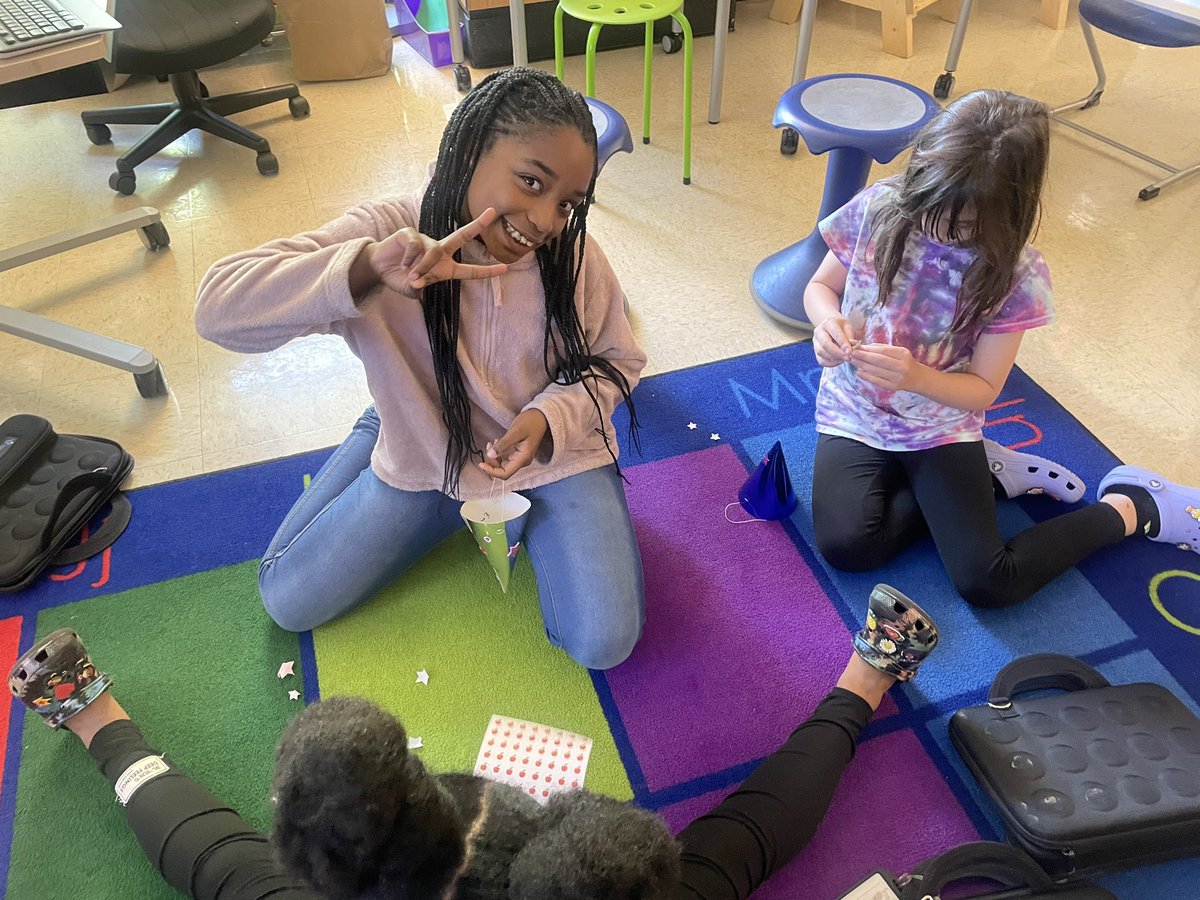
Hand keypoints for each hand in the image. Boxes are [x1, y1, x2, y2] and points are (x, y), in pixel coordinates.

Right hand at [368, 208, 507, 290]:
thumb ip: (418, 288)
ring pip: (433, 252)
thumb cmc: (399, 278)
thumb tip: (419, 282)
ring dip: (422, 266)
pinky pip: (416, 245)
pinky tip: (402, 264)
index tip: (504, 268)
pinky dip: (409, 259)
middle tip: (492, 212)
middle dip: (477, 224)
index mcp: (445, 267)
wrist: (379, 268)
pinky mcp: (411, 233)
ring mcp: (426, 240)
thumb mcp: (411, 289)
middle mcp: (439, 251)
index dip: (486, 271)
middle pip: (461, 236)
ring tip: (410, 275)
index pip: (469, 270)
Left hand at [478, 410, 548, 479]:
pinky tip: (497, 441)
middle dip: (492, 460)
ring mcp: (519, 457)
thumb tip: (490, 455)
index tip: (481, 463)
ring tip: (492, 442)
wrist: (540, 416)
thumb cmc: (531, 422)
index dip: (491, 471)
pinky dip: (497, 451)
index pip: (505, 473)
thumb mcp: (516, 432)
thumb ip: (503, 444)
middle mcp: (521, 461)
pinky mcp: (517, 452)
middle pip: (502, 469)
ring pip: (501, 463)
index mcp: (523, 459)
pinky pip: (504, 456)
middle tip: (489, 446)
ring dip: (494, 455)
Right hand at [813, 314, 856, 366]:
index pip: (835, 334)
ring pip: (821, 352)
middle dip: (837, 353)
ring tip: (844, 359)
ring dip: (834, 358)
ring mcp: (815, 341)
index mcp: (828, 323)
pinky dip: (830, 363)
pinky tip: (839, 361)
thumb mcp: (848, 327)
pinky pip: (820, 360)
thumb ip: (849, 337)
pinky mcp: (815, 350)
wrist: (831, 326)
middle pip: (825, 344)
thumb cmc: (841, 326)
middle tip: (848, 358)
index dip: (843, 343)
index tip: (850, 351)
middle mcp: (819, 332)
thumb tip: (850, 349)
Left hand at [849, 343, 922, 391]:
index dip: (868, 348)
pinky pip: (877, 381)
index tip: (856, 345)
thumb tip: (862, 345)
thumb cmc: (904, 362)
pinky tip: (858, 372)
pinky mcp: (892, 387)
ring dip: (862, 365)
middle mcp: (901, 366)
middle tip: (851, 352)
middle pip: (879, 360)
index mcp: (903, 354)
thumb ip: (882, 348)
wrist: (917, 378)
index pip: (883, 350)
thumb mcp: (898, 352)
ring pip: (876, 371)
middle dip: (863, 356)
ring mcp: (897, 378)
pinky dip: (866, 376)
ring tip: (852, 360)